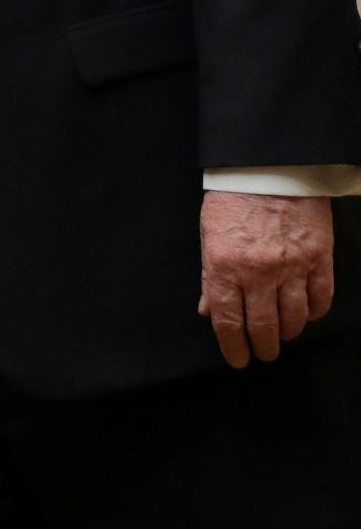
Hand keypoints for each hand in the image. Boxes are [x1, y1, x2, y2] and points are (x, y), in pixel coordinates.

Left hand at [200, 191, 334, 367]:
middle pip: (263, 326)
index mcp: (223, 266)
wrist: (269, 169)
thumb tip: (207, 311)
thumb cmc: (232, 200)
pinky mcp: (319, 258)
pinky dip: (315, 312)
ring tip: (283, 334)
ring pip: (294, 318)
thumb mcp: (208, 236)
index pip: (228, 321)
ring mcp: (292, 266)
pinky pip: (321, 298)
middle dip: (263, 346)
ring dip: (288, 332)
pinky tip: (307, 315)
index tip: (238, 359)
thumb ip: (208, 276)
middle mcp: (258, 272)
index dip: (233, 347)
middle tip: (263, 353)